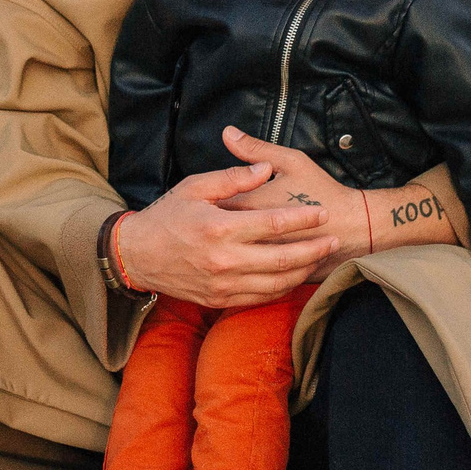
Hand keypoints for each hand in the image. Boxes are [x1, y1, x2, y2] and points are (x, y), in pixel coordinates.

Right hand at [110, 162, 339, 309]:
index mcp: (219, 227)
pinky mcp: (220, 299)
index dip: (304, 219)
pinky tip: (294, 276)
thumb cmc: (166, 216)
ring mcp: (223, 284)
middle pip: (283, 258)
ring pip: (276, 282)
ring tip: (319, 258)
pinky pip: (261, 297)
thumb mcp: (194, 187)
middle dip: (314, 249)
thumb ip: (232, 177)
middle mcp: (224, 259)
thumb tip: (264, 170)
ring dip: (303, 271)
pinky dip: (283, 288)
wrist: (137, 256)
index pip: (274, 223)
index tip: (323, 214)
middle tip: (333, 239)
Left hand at [213, 128, 368, 264]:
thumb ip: (256, 149)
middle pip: (215, 237)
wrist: (357, 228)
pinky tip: (245, 259)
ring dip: (225, 250)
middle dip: (211, 228)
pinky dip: (243, 270)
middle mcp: (252, 239)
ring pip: (230, 260)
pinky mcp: (274, 279)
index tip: (212, 201)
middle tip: (215, 221)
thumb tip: (227, 133)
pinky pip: (248, 280)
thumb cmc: (323, 191)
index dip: (208, 204)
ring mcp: (262, 263)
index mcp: (251, 207)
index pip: (213, 207)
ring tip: (228, 240)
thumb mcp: (290, 162)